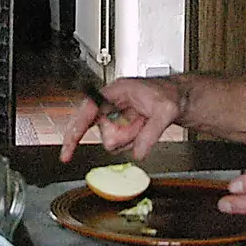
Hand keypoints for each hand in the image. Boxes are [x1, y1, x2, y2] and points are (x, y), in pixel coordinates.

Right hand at [59, 77, 182, 161]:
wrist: (178, 98)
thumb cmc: (169, 94)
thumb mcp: (165, 110)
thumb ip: (151, 133)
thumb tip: (138, 153)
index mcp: (114, 92)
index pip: (87, 111)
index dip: (75, 131)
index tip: (68, 151)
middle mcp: (109, 105)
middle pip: (104, 133)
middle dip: (125, 134)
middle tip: (143, 122)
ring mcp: (114, 118)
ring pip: (112, 142)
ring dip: (131, 138)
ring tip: (145, 122)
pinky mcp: (119, 128)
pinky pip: (121, 145)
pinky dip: (134, 141)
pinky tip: (143, 128)